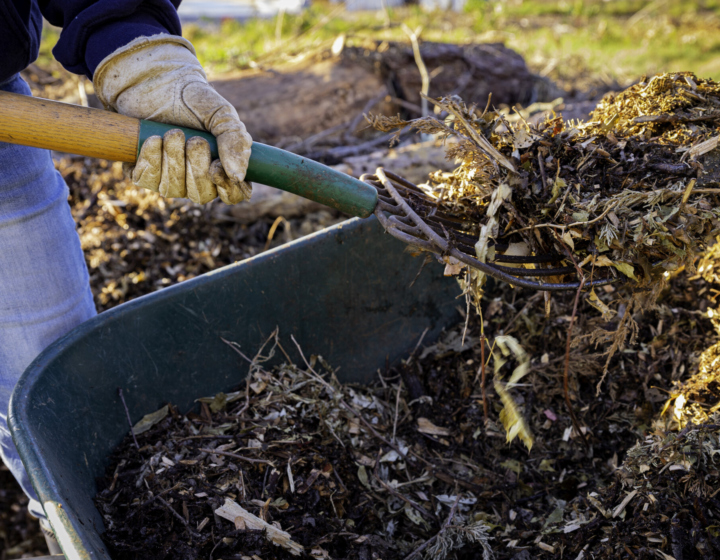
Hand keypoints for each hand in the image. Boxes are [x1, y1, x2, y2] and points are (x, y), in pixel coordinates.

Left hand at [93, 35, 251, 204]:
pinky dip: (151, 159)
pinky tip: (154, 139)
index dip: (228, 189)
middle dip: (196, 167)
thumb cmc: (191, 99)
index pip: (234, 195)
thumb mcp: (220, 113)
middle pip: (201, 195)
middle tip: (194, 140)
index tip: (216, 168)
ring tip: (173, 133)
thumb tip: (238, 175)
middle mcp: (197, 179)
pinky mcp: (144, 173)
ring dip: (174, 160)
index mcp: (223, 167)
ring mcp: (169, 179)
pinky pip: (147, 180)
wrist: (153, 82)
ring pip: (173, 189)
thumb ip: (235, 140)